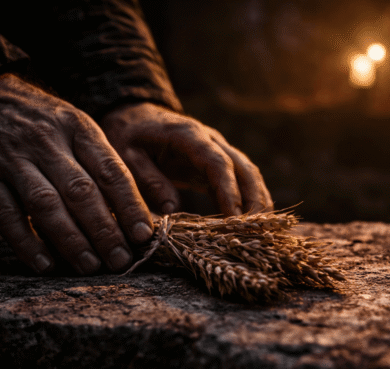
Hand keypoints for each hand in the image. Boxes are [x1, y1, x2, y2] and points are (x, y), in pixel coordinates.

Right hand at [0, 73, 153, 273]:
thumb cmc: (42, 121)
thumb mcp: (76, 128)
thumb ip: (102, 164)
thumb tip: (135, 214)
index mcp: (78, 128)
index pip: (111, 171)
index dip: (130, 206)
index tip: (142, 236)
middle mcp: (46, 141)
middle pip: (81, 191)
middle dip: (105, 230)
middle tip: (121, 260)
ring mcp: (11, 157)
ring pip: (45, 204)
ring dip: (71, 240)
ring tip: (90, 266)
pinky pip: (5, 214)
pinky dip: (26, 242)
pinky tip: (45, 264)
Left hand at [100, 102, 272, 215]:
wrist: (134, 116)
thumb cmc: (128, 136)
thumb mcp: (126, 156)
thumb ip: (149, 180)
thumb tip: (171, 210)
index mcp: (190, 136)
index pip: (219, 164)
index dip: (229, 191)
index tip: (234, 218)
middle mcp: (212, 140)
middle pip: (244, 169)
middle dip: (254, 200)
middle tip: (256, 231)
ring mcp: (220, 150)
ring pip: (249, 174)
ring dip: (259, 201)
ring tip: (262, 231)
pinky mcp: (219, 163)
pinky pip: (243, 181)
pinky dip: (253, 200)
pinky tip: (256, 222)